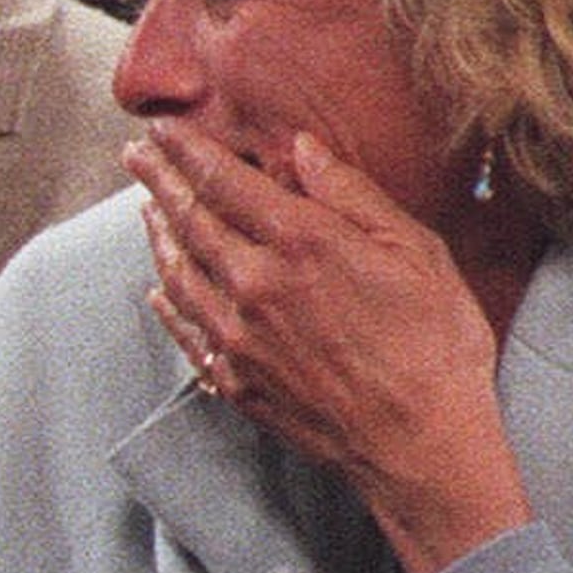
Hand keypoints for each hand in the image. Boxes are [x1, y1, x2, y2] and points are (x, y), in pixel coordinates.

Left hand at [127, 124, 531, 572]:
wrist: (423, 444)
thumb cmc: (436, 344)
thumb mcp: (415, 251)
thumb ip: (350, 195)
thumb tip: (301, 147)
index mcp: (301, 242)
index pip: (223, 181)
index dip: (187, 149)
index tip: (161, 127)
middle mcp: (254, 284)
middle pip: (189, 220)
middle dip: (158, 180)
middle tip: (136, 154)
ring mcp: (237, 336)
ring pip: (177, 272)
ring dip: (157, 233)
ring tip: (146, 207)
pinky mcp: (234, 379)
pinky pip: (185, 329)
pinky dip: (166, 300)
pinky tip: (159, 286)